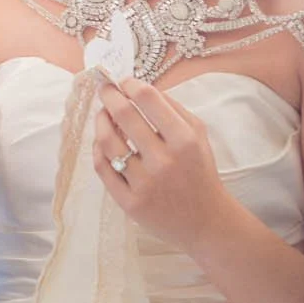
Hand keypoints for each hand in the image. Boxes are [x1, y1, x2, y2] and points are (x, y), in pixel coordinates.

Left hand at [94, 79, 237, 253]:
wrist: (205, 220)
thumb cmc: (200, 172)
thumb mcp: (198, 135)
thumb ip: (173, 109)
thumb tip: (139, 88)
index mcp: (184, 140)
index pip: (148, 99)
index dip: (130, 84)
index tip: (123, 82)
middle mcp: (163, 161)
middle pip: (124, 115)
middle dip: (109, 96)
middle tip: (104, 89)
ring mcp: (144, 184)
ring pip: (107, 142)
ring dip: (100, 122)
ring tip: (102, 116)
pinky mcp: (130, 203)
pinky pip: (103, 169)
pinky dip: (97, 150)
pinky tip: (101, 143)